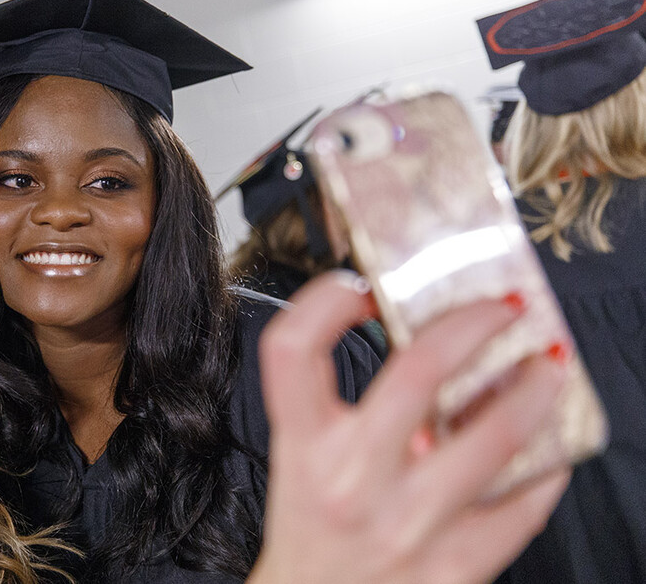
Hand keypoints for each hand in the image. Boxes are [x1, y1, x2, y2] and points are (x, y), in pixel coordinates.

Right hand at [248, 271, 569, 583]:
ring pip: (494, 439)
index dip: (324, 300)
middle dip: (473, 324)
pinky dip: (545, 469)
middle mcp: (350, 481)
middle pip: (417, 372)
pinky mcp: (452, 566)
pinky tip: (549, 450)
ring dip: (533, 391)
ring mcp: (406, 525)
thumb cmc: (310, 534)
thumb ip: (337, 410)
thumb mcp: (299, 464)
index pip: (294, 349)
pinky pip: (520, 509)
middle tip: (502, 307)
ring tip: (545, 368)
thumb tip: (418, 350)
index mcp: (303, 448)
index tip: (358, 286)